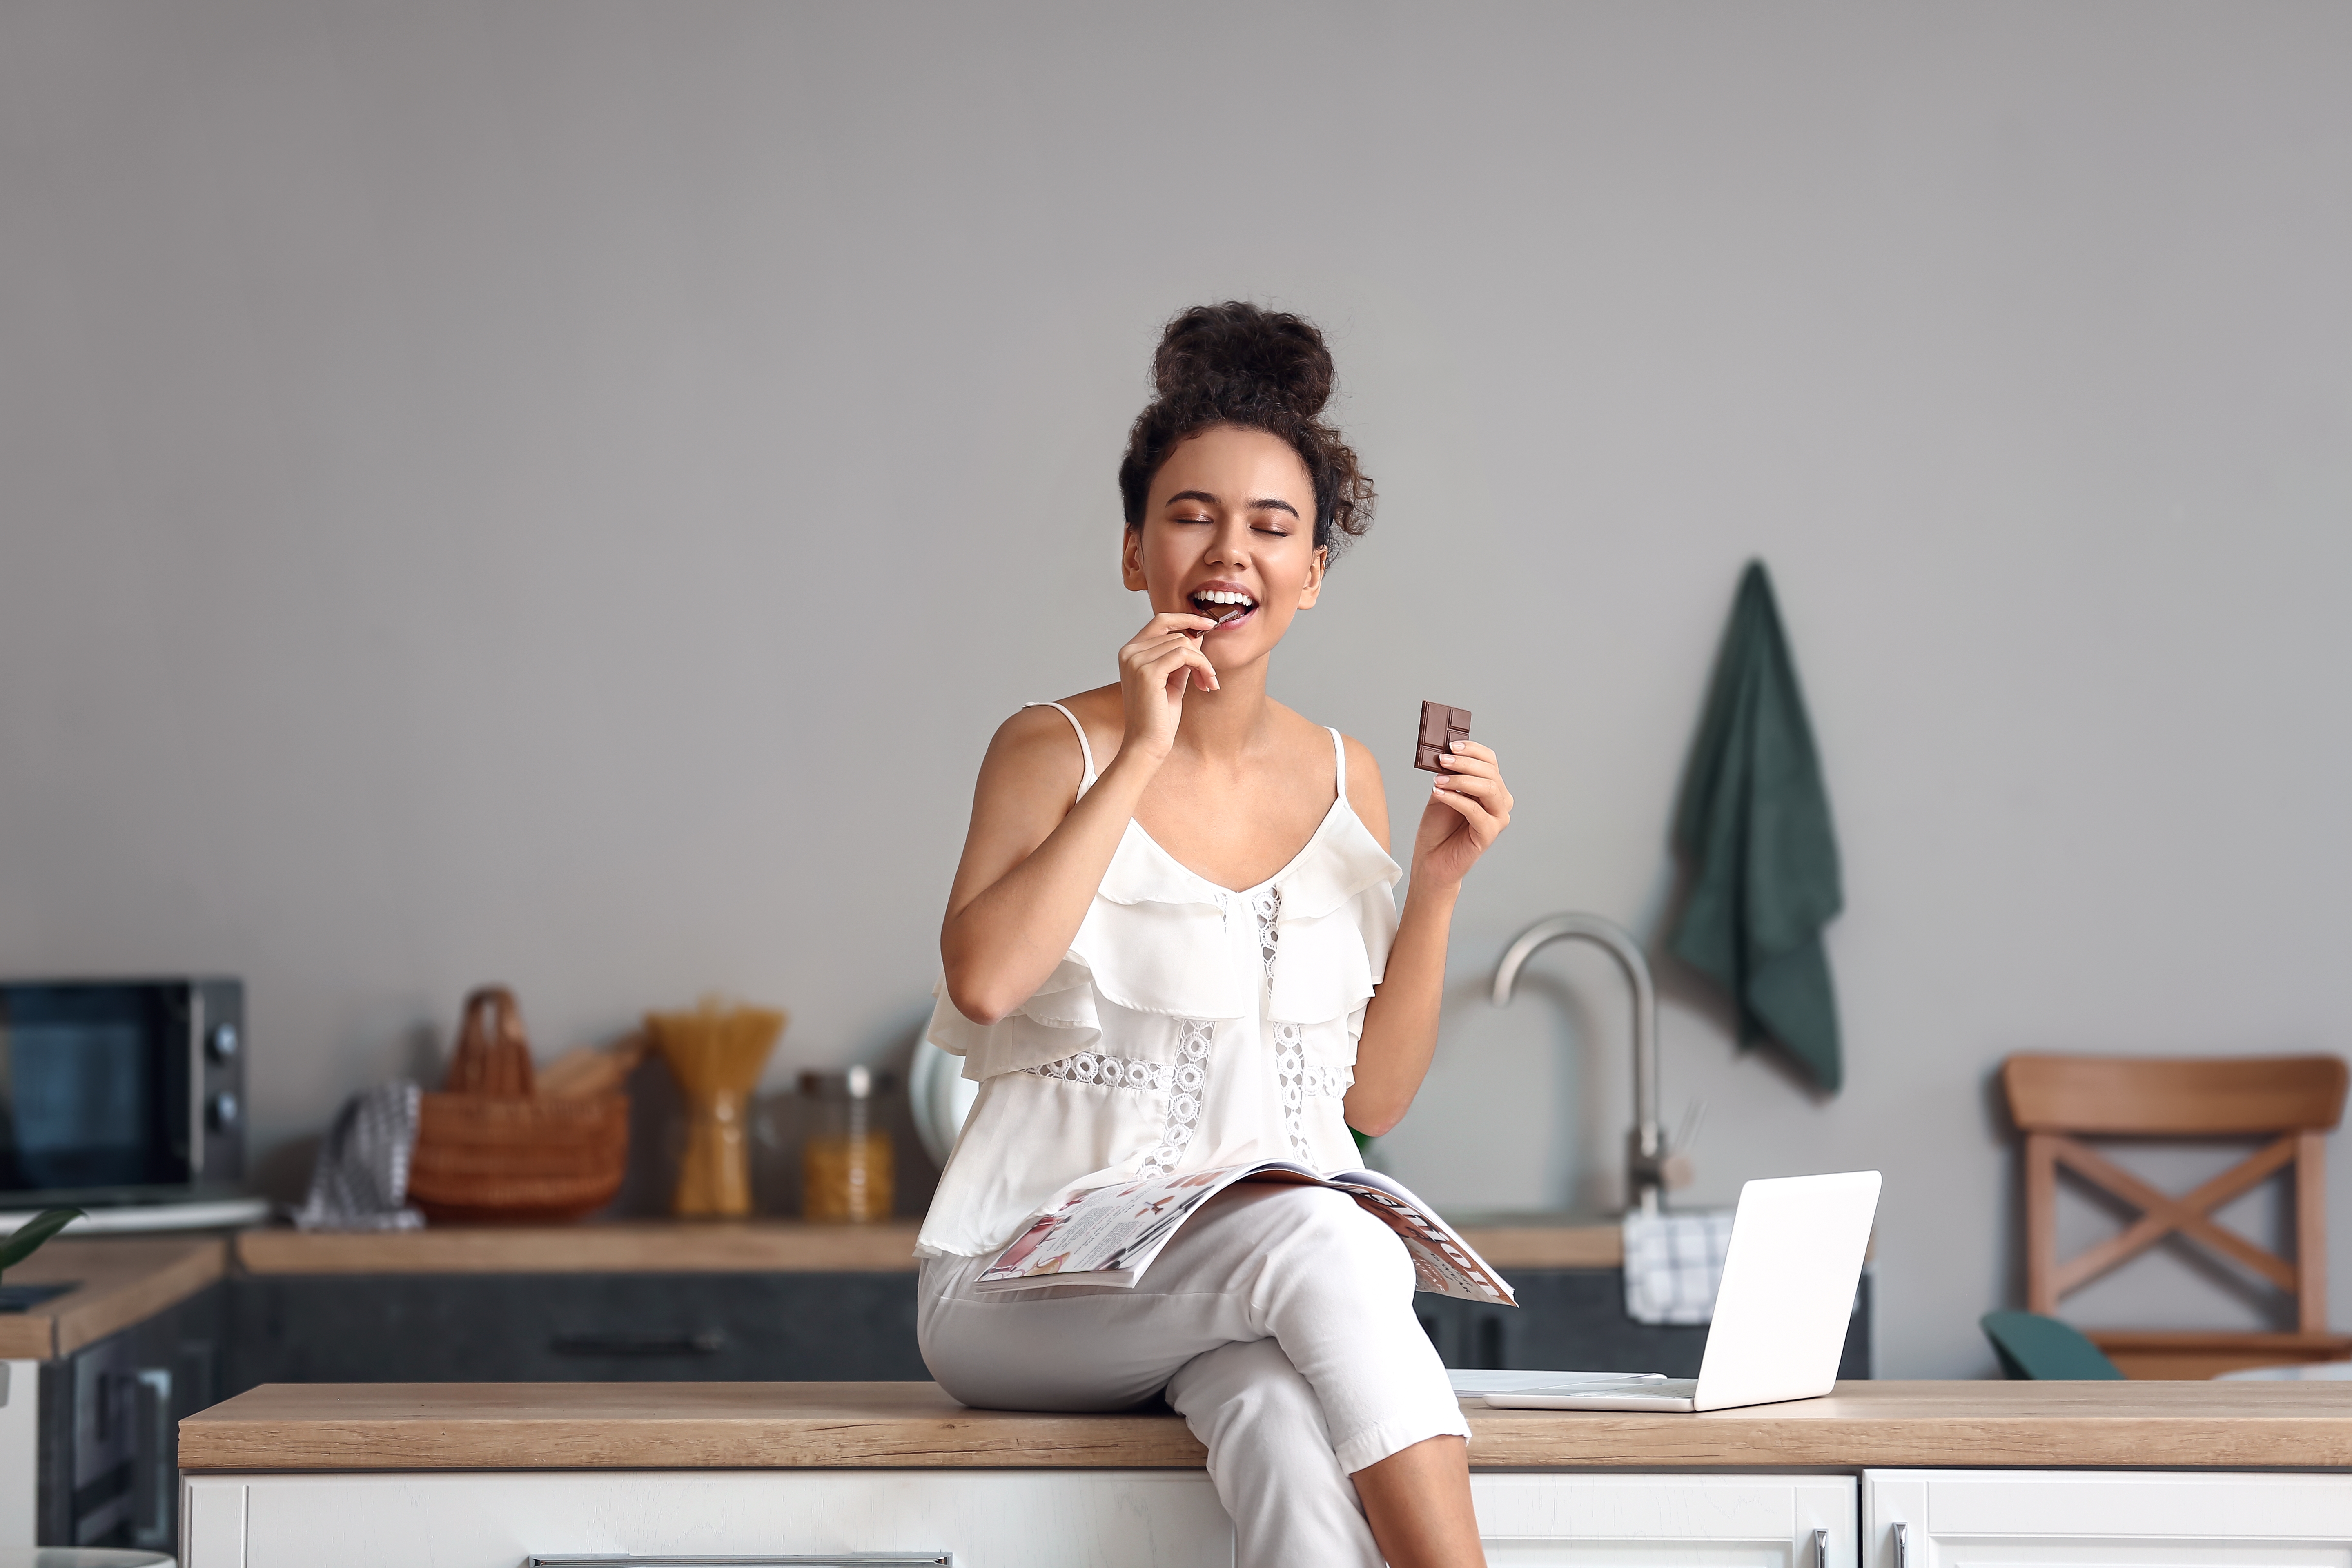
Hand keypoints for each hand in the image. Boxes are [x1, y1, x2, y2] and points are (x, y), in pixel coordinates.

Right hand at [1116, 611, 1218, 760]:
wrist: (1147, 743)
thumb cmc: (1159, 716)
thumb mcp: (1173, 679)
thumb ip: (1182, 656)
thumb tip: (1198, 635)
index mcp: (1131, 651)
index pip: (1161, 620)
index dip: (1186, 618)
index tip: (1208, 624)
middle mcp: (1130, 652)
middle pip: (1177, 634)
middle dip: (1200, 654)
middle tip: (1209, 677)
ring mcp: (1136, 660)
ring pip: (1183, 643)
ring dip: (1203, 663)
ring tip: (1207, 683)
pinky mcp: (1147, 671)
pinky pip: (1184, 654)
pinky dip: (1201, 665)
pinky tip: (1205, 683)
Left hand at [1413, 741, 1511, 893]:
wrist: (1431, 859)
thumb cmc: (1438, 827)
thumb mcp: (1442, 792)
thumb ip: (1449, 775)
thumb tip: (1446, 754)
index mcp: (1490, 788)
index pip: (1490, 761)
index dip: (1473, 750)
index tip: (1451, 745)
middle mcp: (1499, 801)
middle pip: (1490, 772)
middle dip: (1465, 762)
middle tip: (1442, 760)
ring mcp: (1497, 818)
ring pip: (1488, 788)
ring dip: (1461, 779)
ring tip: (1437, 779)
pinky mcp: (1489, 834)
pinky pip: (1475, 810)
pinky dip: (1455, 798)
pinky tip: (1439, 793)